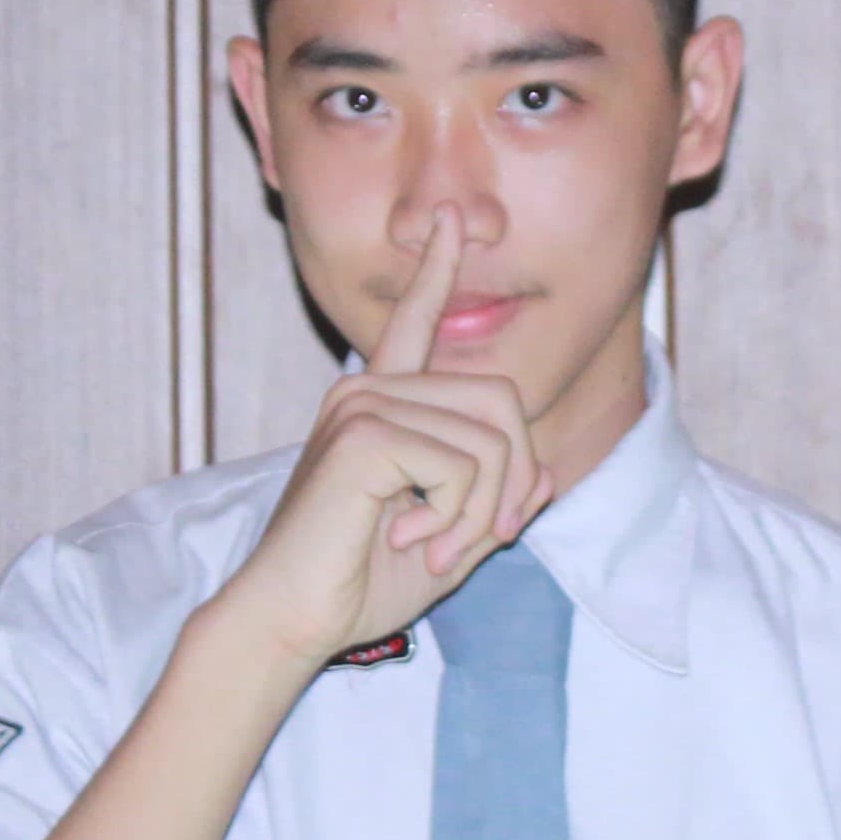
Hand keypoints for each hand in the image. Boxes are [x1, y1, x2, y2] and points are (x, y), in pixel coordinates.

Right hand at [228, 202, 554, 667]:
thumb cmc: (357, 587)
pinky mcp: (364, 435)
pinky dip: (458, 517)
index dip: (437, 271)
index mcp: (379, 407)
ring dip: (483, 513)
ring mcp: (363, 406)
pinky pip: (464, 465)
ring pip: (492, 441)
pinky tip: (408, 538)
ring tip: (433, 548)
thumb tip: (547, 475)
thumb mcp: (449, 543)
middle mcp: (368, 392)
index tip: (451, 220)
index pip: (416, 323)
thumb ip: (493, 505)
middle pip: (502, 402)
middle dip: (514, 482)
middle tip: (481, 540)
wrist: (293, 619)